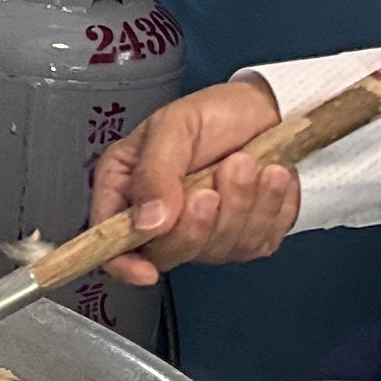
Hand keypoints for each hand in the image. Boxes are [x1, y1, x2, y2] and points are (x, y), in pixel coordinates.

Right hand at [87, 78, 302, 284]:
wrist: (267, 109)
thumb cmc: (215, 113)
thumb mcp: (174, 126)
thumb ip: (155, 172)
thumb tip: (147, 222)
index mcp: (128, 189)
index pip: (111, 241)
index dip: (124, 264)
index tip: (146, 271)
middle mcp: (161, 217)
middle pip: (167, 254)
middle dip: (197, 224)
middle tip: (211, 188)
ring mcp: (205, 232)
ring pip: (218, 249)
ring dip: (241, 203)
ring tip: (247, 163)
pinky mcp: (246, 238)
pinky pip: (257, 242)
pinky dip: (270, 207)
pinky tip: (269, 178)